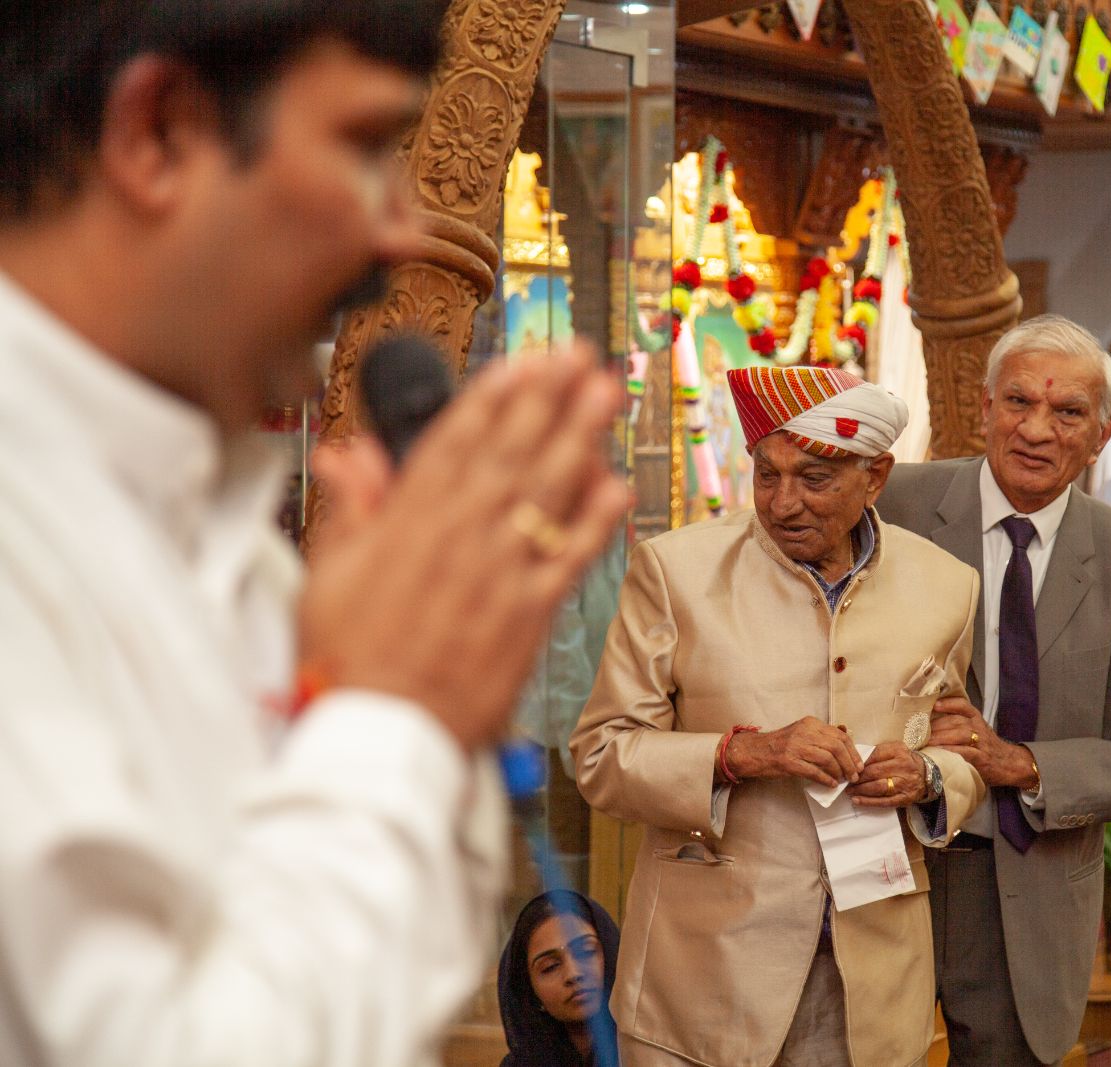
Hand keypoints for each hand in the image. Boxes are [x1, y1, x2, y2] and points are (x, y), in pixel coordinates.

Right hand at [298, 343, 629, 750]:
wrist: (380, 734)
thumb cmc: (346, 661)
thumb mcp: (327, 577)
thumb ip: (349, 509)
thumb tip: (345, 454)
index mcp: (406, 523)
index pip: (454, 443)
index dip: (492, 397)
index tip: (522, 360)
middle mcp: (457, 537)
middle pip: (509, 452)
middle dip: (546, 398)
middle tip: (577, 354)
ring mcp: (496, 572)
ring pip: (544, 490)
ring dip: (579, 436)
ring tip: (606, 392)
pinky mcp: (528, 613)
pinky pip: (569, 557)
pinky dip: (594, 521)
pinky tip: (618, 484)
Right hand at [723, 717, 863, 787]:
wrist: (755, 751)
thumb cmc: (781, 744)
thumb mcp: (803, 732)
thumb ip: (822, 735)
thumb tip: (846, 735)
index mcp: (811, 723)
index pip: (840, 736)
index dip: (853, 751)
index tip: (859, 764)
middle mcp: (805, 732)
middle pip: (837, 747)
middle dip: (849, 763)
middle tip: (854, 775)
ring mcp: (796, 747)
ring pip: (827, 759)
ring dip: (839, 772)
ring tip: (843, 780)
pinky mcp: (788, 762)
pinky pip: (813, 771)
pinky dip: (825, 779)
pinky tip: (830, 784)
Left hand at [847, 742, 926, 807]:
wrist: (925, 774)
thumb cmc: (903, 761)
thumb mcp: (893, 750)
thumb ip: (876, 752)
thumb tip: (854, 760)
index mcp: (899, 751)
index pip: (874, 755)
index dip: (859, 763)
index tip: (848, 767)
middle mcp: (904, 766)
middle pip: (875, 772)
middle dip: (857, 777)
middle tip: (846, 781)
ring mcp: (905, 783)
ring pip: (879, 787)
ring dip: (861, 790)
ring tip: (849, 791)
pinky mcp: (905, 798)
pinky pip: (884, 801)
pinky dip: (869, 802)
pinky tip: (857, 800)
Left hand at [929, 696, 1036, 788]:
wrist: (1010, 763)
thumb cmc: (986, 746)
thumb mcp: (975, 730)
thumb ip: (957, 724)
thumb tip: (927, 722)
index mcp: (975, 718)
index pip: (962, 705)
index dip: (948, 704)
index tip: (934, 705)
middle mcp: (978, 727)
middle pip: (955, 721)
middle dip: (936, 725)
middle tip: (917, 731)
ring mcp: (980, 742)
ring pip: (959, 734)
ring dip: (940, 737)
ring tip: (925, 741)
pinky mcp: (981, 758)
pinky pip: (964, 752)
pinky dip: (951, 751)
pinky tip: (939, 753)